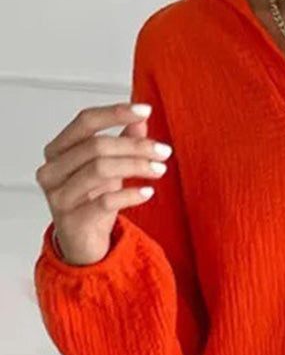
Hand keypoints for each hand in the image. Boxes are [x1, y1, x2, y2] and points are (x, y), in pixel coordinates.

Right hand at [34, 101, 172, 265]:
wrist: (82, 244)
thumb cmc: (91, 202)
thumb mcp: (109, 169)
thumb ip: (121, 142)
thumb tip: (141, 118)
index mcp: (57, 151)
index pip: (85, 121)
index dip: (115, 113)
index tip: (145, 110)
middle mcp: (52, 170)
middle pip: (96, 146)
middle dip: (135, 146)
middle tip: (162, 151)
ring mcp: (59, 196)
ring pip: (100, 169)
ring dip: (136, 166)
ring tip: (159, 169)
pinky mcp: (72, 220)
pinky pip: (105, 201)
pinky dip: (130, 195)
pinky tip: (148, 193)